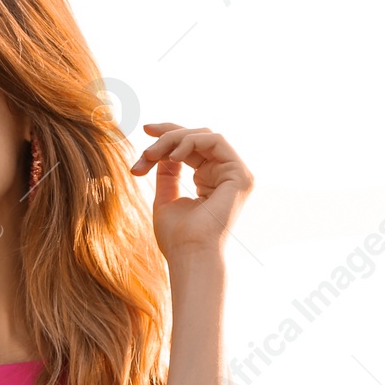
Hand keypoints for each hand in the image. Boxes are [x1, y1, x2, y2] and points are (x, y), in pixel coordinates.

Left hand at [129, 123, 254, 258]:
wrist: (189, 254)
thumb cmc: (176, 237)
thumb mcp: (166, 199)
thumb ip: (168, 174)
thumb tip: (164, 153)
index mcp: (211, 181)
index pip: (192, 148)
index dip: (169, 135)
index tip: (145, 130)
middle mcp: (226, 175)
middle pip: (198, 137)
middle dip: (167, 137)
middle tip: (145, 149)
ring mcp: (236, 174)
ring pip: (204, 135)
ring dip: (174, 139)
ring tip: (153, 155)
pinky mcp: (240, 174)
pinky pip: (216, 140)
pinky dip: (191, 141)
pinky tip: (173, 156)